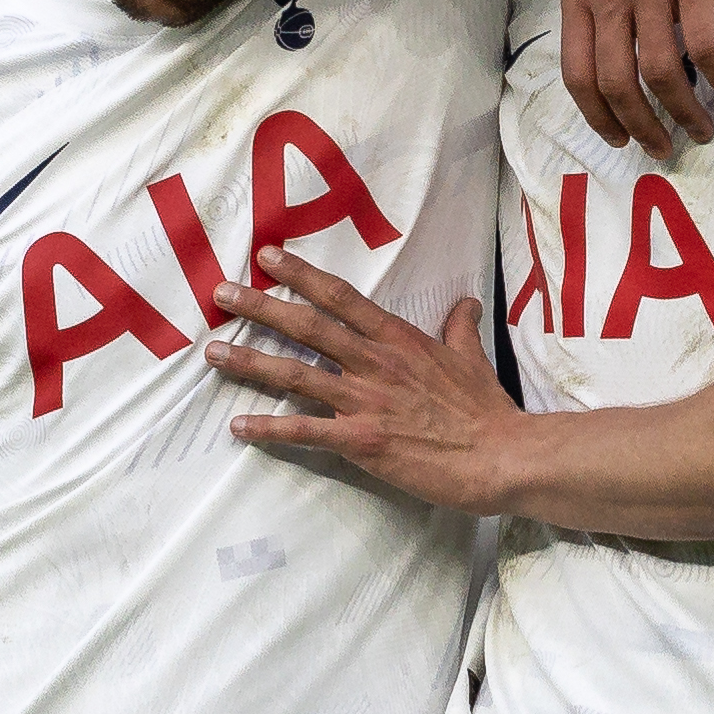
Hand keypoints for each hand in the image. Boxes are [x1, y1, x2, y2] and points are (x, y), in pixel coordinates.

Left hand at [207, 247, 526, 513]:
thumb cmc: (485, 409)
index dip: (301, 274)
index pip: (341, 297)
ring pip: (295, 374)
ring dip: (250, 362)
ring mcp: (365, 401)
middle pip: (306, 326)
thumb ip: (459, 328)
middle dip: (259, 307)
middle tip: (220, 293)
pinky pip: (305, 432)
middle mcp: (374, 362)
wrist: (500, 455)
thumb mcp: (471, 358)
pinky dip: (269, 429)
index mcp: (397, 339)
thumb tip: (465, 302)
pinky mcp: (361, 441)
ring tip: (212, 353)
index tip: (268, 257)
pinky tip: (238, 427)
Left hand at [562, 0, 713, 158]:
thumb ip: (598, 11)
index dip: (599, 118)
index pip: (579, 75)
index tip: (620, 140)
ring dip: (685, 111)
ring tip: (703, 128)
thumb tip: (617, 73)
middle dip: (642, 127)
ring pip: (663, 72)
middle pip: (619, 84)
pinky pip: (707, 45)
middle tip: (664, 148)